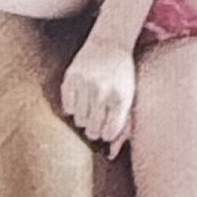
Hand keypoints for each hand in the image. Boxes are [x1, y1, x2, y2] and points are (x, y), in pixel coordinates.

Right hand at [61, 36, 134, 157]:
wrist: (110, 42)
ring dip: (83, 119)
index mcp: (121, 97)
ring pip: (79, 120)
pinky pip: (67, 106)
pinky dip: (72, 107)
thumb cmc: (122, 74)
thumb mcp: (129, 97)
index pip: (109, 132)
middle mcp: (103, 91)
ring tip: (89, 109)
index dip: (106, 134)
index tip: (106, 130)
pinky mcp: (71, 77)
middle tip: (95, 122)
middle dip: (94, 129)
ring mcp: (86, 84)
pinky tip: (80, 99)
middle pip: (92, 129)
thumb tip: (111, 154)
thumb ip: (123, 127)